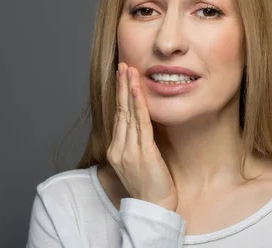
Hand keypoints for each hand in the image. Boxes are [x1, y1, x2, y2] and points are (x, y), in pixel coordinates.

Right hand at [106, 63, 177, 211]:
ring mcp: (129, 150)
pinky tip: (137, 89)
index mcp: (116, 150)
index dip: (120, 95)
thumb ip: (139, 142)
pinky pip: (140, 122)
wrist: (155, 207)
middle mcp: (119, 148)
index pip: (119, 116)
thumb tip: (144, 124)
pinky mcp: (142, 152)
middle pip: (120, 110)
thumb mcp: (141, 161)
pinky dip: (138, 103)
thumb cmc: (151, 186)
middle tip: (123, 65)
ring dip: (128, 89)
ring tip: (129, 70)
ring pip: (128, 113)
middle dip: (121, 86)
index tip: (122, 77)